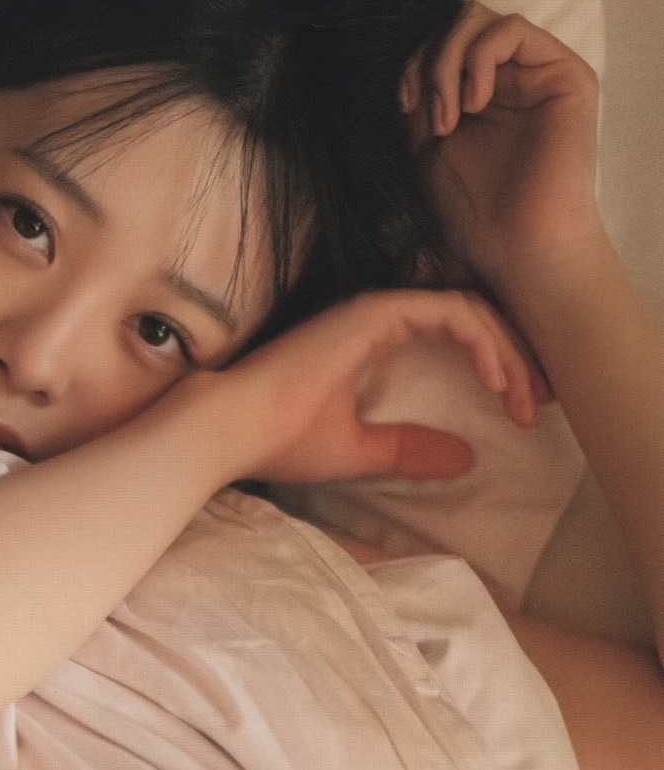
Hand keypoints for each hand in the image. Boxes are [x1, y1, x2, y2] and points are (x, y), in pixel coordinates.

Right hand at [230, 288, 546, 488]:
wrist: (230, 431)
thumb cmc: (277, 441)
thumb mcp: (359, 452)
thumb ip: (408, 450)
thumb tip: (467, 460)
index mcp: (374, 340)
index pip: (457, 335)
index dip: (498, 367)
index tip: (520, 412)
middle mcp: (380, 316)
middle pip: (474, 319)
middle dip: (517, 359)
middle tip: (540, 404)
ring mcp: (378, 309)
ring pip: (471, 311)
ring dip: (508, 353)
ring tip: (525, 399)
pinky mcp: (376, 312)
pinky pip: (452, 312)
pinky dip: (483, 342)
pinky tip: (496, 381)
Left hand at [402, 4, 602, 296]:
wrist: (518, 246)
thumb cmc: (475, 211)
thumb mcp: (428, 148)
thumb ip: (422, 100)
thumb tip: (410, 62)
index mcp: (480, 92)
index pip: (442, 43)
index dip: (414, 63)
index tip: (403, 107)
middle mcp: (512, 75)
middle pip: (459, 23)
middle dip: (431, 61)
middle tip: (429, 117)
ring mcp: (539, 70)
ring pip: (480, 20)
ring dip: (449, 63)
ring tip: (449, 118)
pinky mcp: (564, 72)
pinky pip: (511, 29)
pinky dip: (478, 60)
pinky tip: (473, 105)